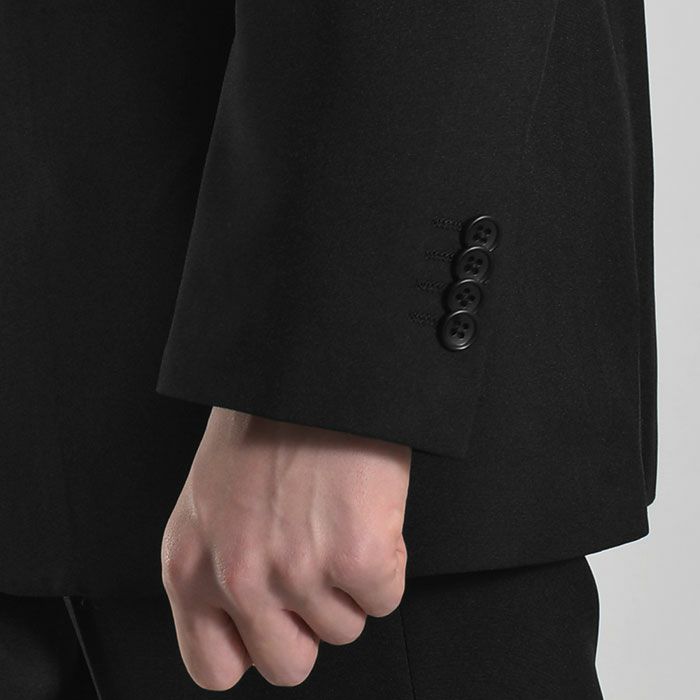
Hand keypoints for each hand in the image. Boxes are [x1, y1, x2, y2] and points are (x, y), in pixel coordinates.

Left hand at [161, 407, 410, 689]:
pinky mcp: (357, 557)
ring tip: (338, 517)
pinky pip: (386, 597)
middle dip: (309, 622)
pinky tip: (365, 512)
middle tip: (316, 566)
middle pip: (287, 664)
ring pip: (344, 628)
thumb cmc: (264, 418)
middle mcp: (239, 578)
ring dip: (349, 581)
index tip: (273, 624)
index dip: (253, 648)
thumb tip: (254, 611)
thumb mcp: (211, 501)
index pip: (213, 667)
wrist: (309, 368)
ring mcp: (298, 571)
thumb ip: (221, 564)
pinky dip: (387, 560)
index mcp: (191, 565)